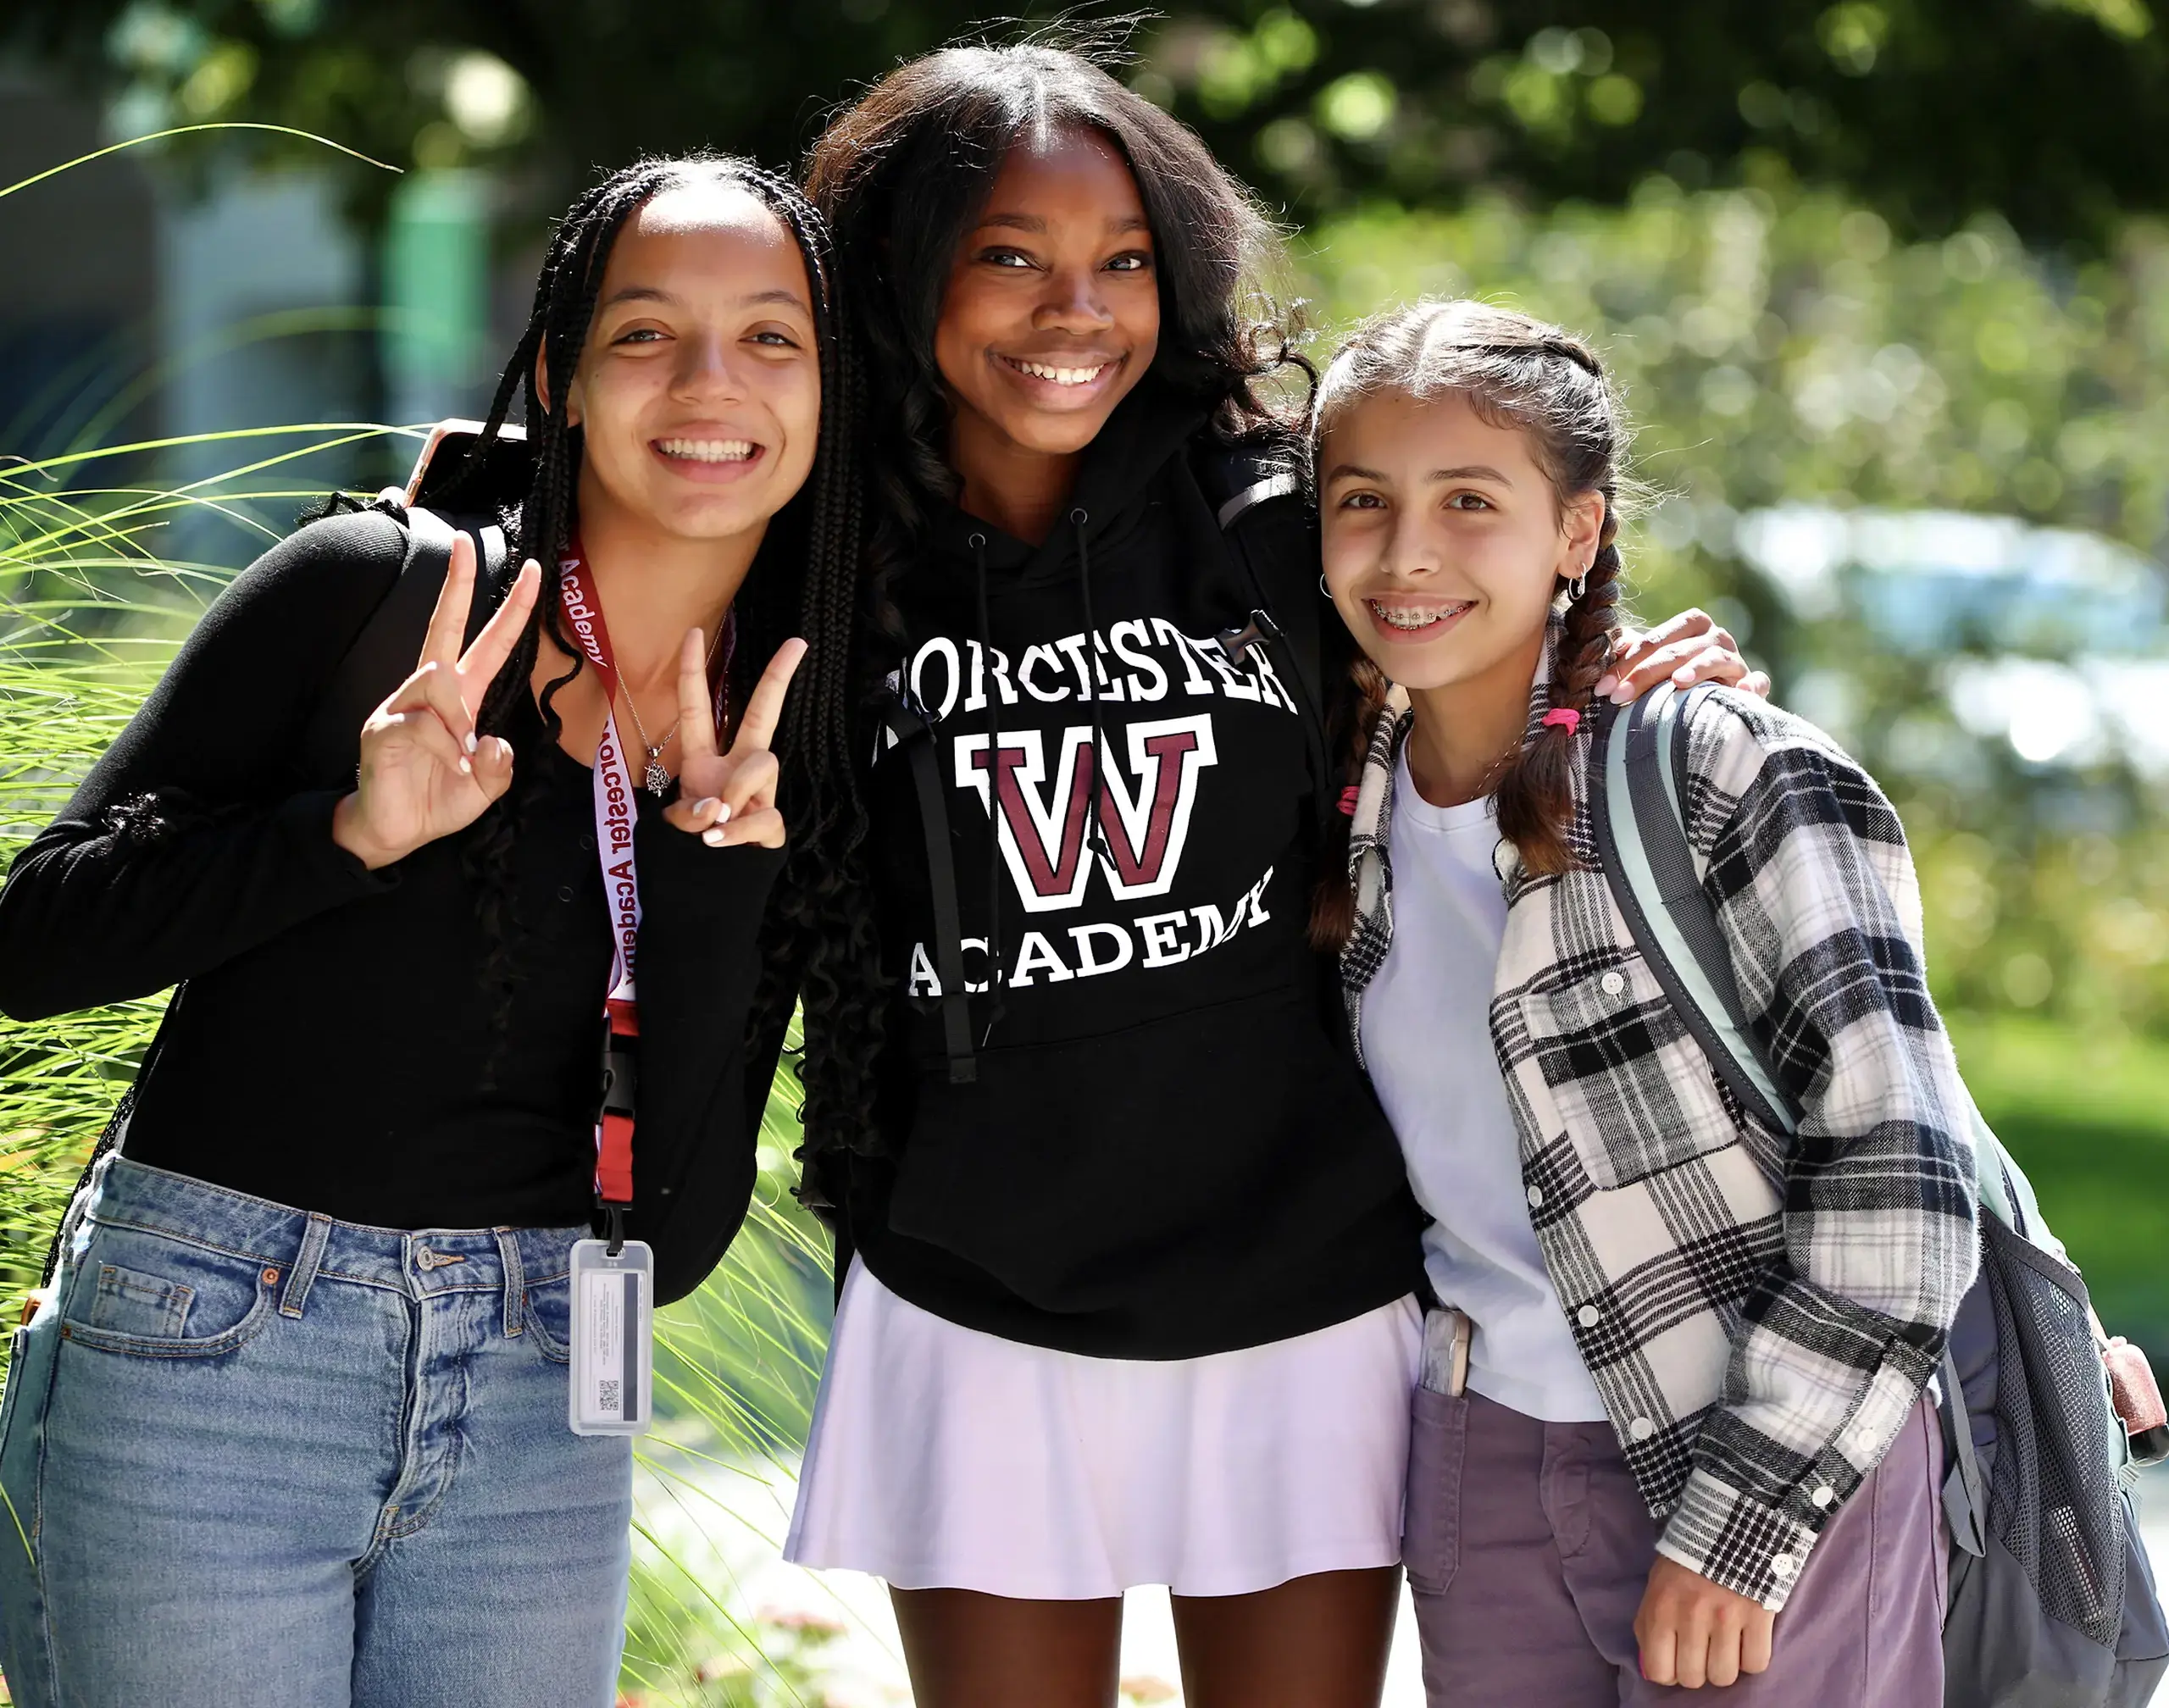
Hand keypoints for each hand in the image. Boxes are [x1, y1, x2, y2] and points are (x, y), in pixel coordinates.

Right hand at [332, 536, 539, 869]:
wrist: (395, 832)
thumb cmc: (438, 799)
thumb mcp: (486, 786)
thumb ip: (500, 765)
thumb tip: (495, 742)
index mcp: (461, 698)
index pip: (490, 645)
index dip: (511, 611)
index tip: (533, 573)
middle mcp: (430, 691)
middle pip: (443, 626)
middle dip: (456, 583)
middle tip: (464, 542)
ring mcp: (403, 705)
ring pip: (439, 681)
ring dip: (457, 725)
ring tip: (456, 761)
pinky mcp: (382, 727)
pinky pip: (424, 724)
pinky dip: (444, 750)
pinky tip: (445, 768)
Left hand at [664, 632, 806, 850]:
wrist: (710, 890)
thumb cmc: (690, 849)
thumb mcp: (675, 826)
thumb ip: (689, 814)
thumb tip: (719, 807)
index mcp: (705, 759)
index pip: (699, 708)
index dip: (692, 671)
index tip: (693, 632)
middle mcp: (736, 767)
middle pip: (761, 714)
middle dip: (776, 678)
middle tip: (796, 643)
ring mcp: (759, 793)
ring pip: (763, 764)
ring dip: (738, 787)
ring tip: (717, 820)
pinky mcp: (773, 824)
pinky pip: (764, 815)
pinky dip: (738, 831)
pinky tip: (719, 841)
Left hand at [1598, 609, 1771, 703]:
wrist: (1715, 701)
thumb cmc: (1674, 680)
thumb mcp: (1652, 664)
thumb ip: (1634, 653)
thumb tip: (1612, 645)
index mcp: (1691, 626)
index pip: (1656, 640)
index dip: (1626, 662)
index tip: (1602, 688)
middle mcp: (1716, 637)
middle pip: (1679, 650)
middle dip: (1646, 673)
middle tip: (1618, 696)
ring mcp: (1736, 660)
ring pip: (1715, 658)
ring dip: (1697, 669)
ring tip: (1676, 683)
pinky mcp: (1752, 684)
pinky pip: (1756, 682)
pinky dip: (1751, 685)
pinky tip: (1739, 692)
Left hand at [1634, 1555, 1775, 1688]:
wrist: (1728, 1525)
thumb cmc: (1685, 1560)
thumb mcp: (1655, 1587)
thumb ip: (1648, 1626)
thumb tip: (1652, 1668)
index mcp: (1660, 1609)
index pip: (1658, 1671)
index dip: (1668, 1672)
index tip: (1676, 1660)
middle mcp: (1691, 1616)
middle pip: (1693, 1678)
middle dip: (1697, 1669)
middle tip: (1702, 1650)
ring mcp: (1726, 1618)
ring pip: (1724, 1676)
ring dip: (1724, 1665)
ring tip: (1724, 1644)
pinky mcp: (1758, 1616)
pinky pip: (1755, 1664)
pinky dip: (1751, 1657)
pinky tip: (1745, 1639)